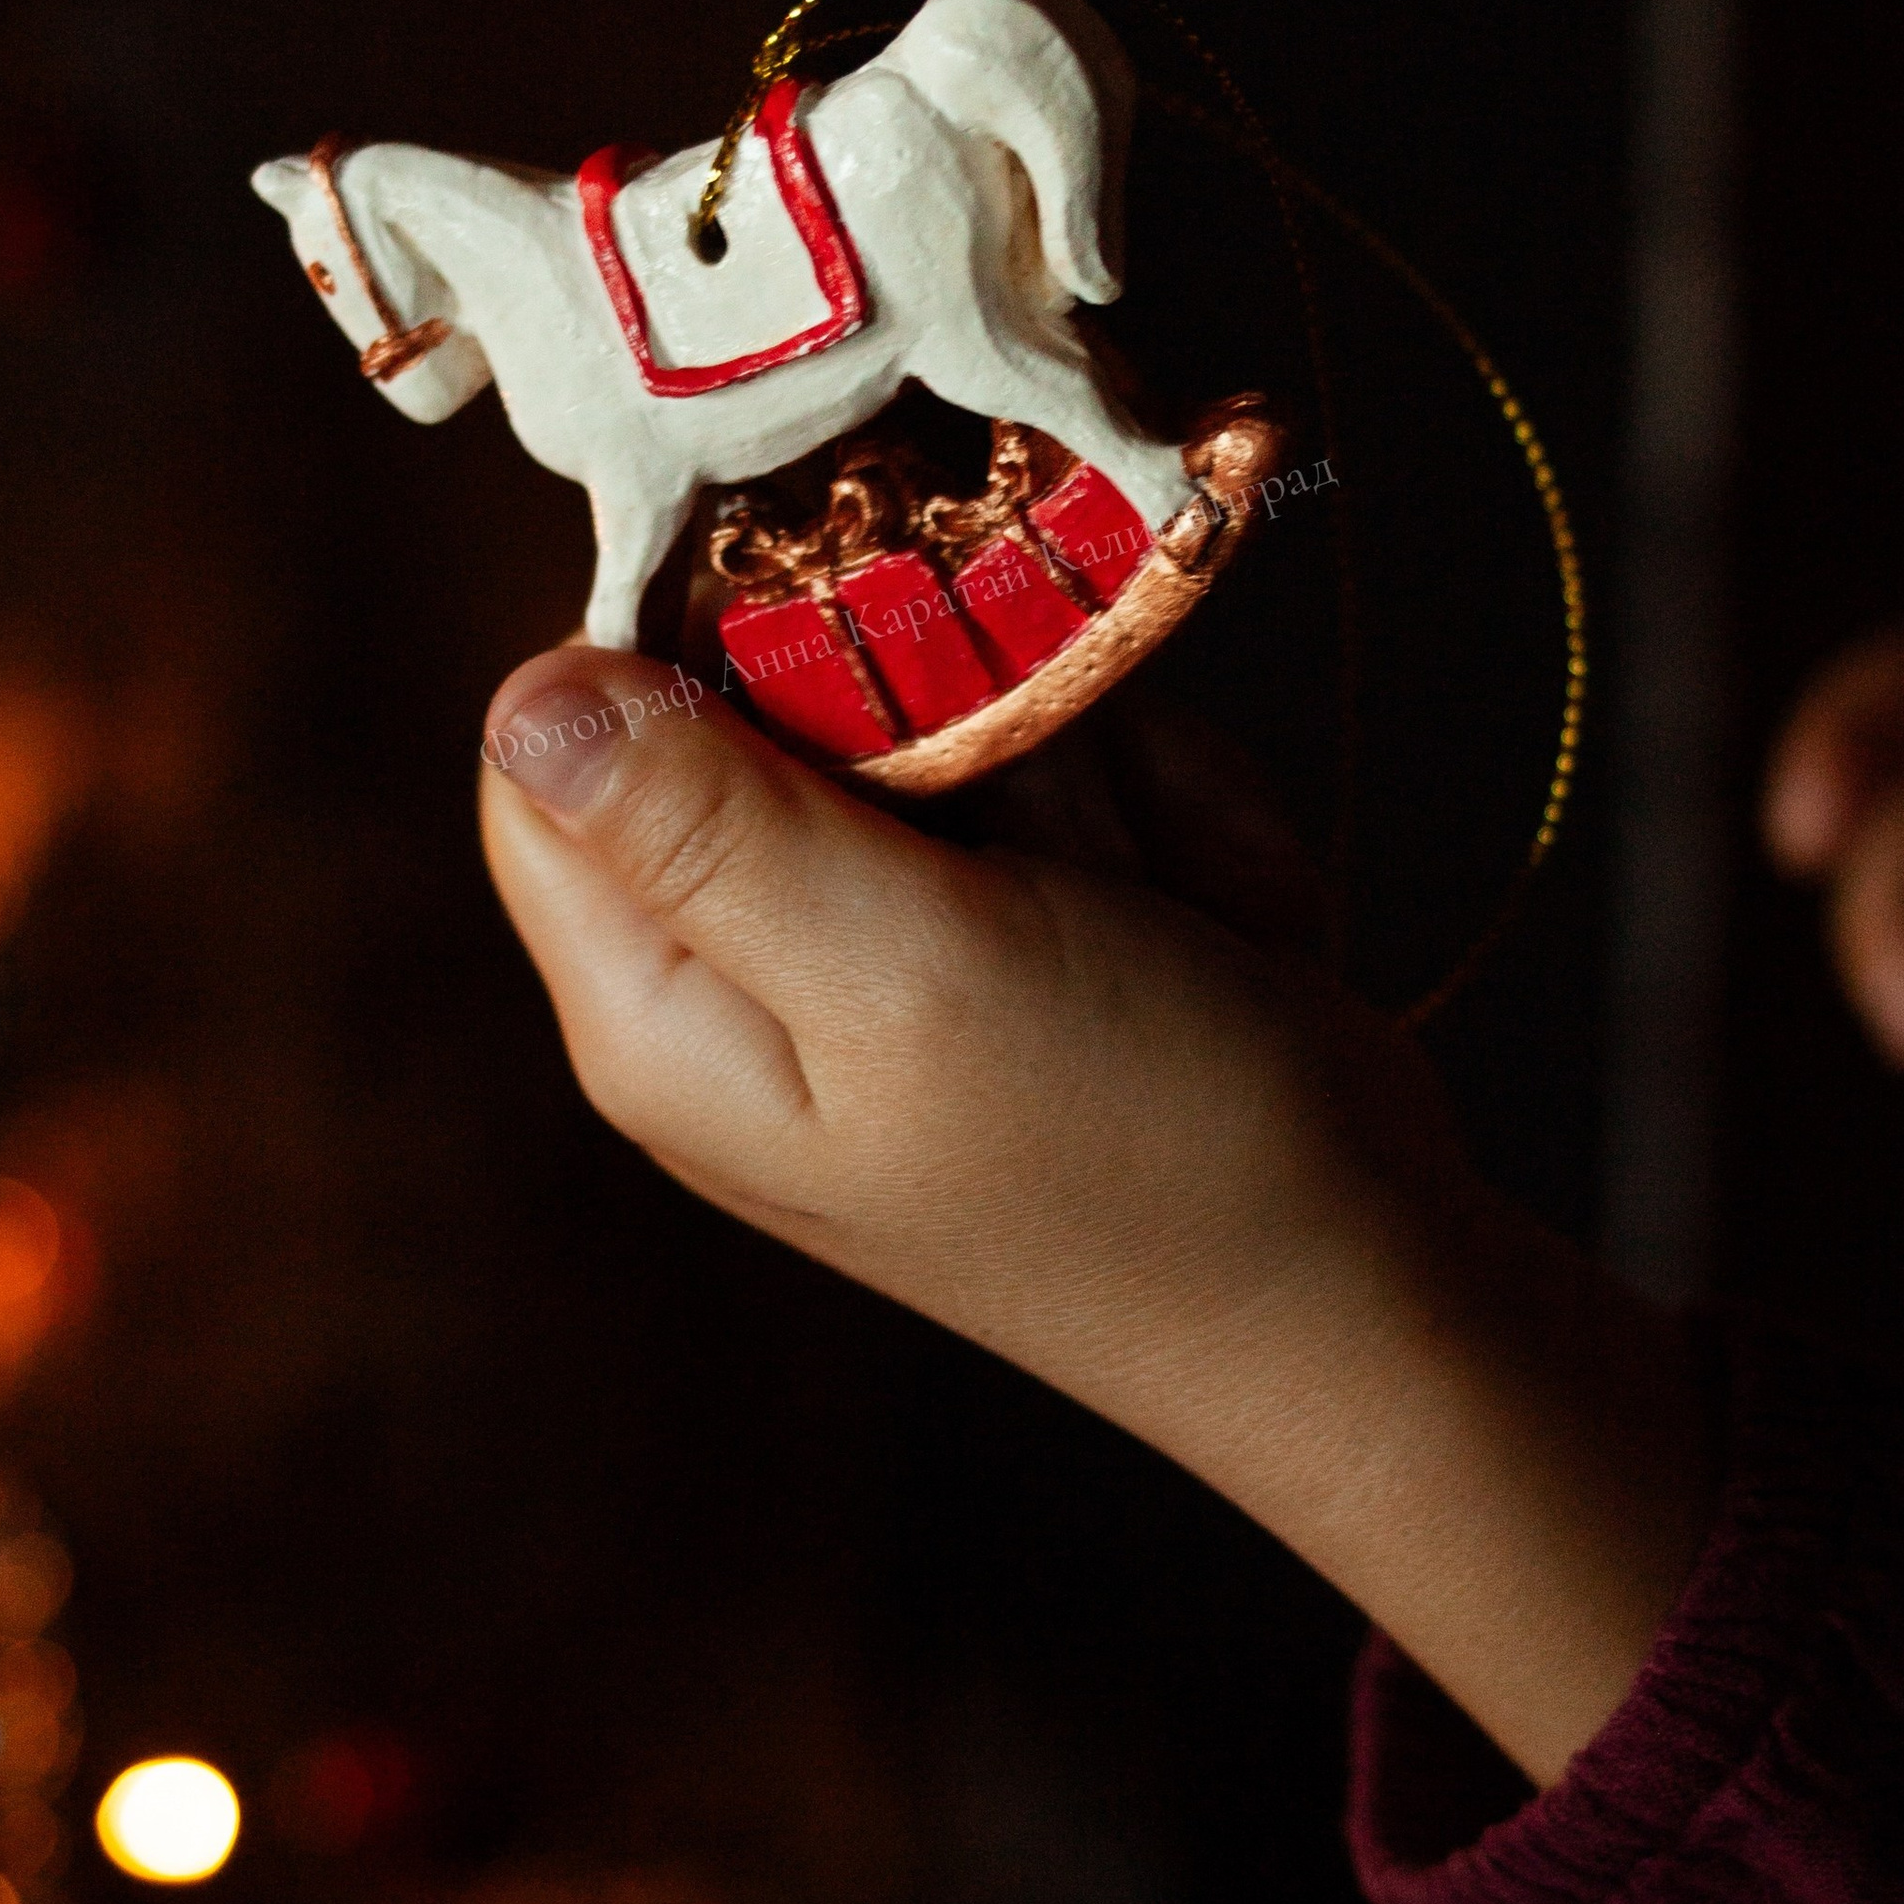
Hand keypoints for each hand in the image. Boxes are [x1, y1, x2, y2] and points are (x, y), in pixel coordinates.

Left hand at [480, 652, 1710, 1784]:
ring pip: (948, 719)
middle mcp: (744, 976)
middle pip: (764, 701)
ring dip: (1094, 772)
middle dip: (954, 712)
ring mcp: (888, 955)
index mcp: (661, 1009)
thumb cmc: (1146, 1149)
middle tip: (1067, 835)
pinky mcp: (1019, 937)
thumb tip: (525, 695)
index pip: (550, 745)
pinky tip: (1214, 921)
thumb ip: (712, 826)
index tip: (855, 613)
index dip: (671, 634)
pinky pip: (1067, 779)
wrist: (1377, 1290)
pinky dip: (1159, 820)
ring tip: (1165, 907)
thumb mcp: (913, 968)